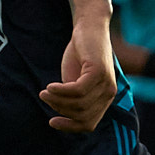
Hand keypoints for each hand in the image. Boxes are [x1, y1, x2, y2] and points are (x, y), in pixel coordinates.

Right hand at [41, 16, 118, 132]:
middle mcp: (108, 94)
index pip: (88, 124)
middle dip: (60, 109)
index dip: (70, 127)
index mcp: (104, 99)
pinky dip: (61, 91)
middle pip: (82, 116)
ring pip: (79, 104)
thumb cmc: (80, 54)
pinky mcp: (99, 72)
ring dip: (57, 100)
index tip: (52, 122)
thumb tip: (60, 113)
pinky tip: (50, 86)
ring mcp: (106, 83)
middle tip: (45, 97)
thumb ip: (71, 98)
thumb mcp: (74, 80)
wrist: (88, 27)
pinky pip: (78, 90)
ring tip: (45, 91)